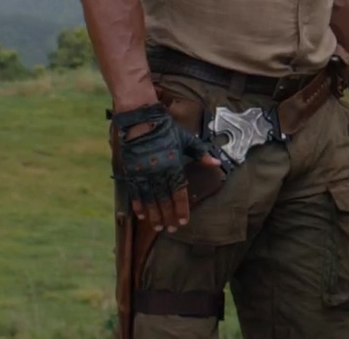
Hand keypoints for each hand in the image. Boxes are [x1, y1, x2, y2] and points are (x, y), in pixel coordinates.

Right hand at [114, 103, 221, 233]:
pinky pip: (135, 192)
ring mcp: (143, 173)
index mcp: (173, 165)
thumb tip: (216, 164)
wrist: (140, 119)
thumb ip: (201, 153)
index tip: (183, 222)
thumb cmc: (165, 128)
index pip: (179, 192)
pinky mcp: (131, 171)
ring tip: (157, 227)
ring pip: (149, 199)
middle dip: (168, 216)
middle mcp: (158, 172)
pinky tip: (141, 214)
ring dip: (154, 215)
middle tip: (171, 230)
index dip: (181, 208)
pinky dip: (138, 204)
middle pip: (164, 200)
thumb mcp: (186, 139)